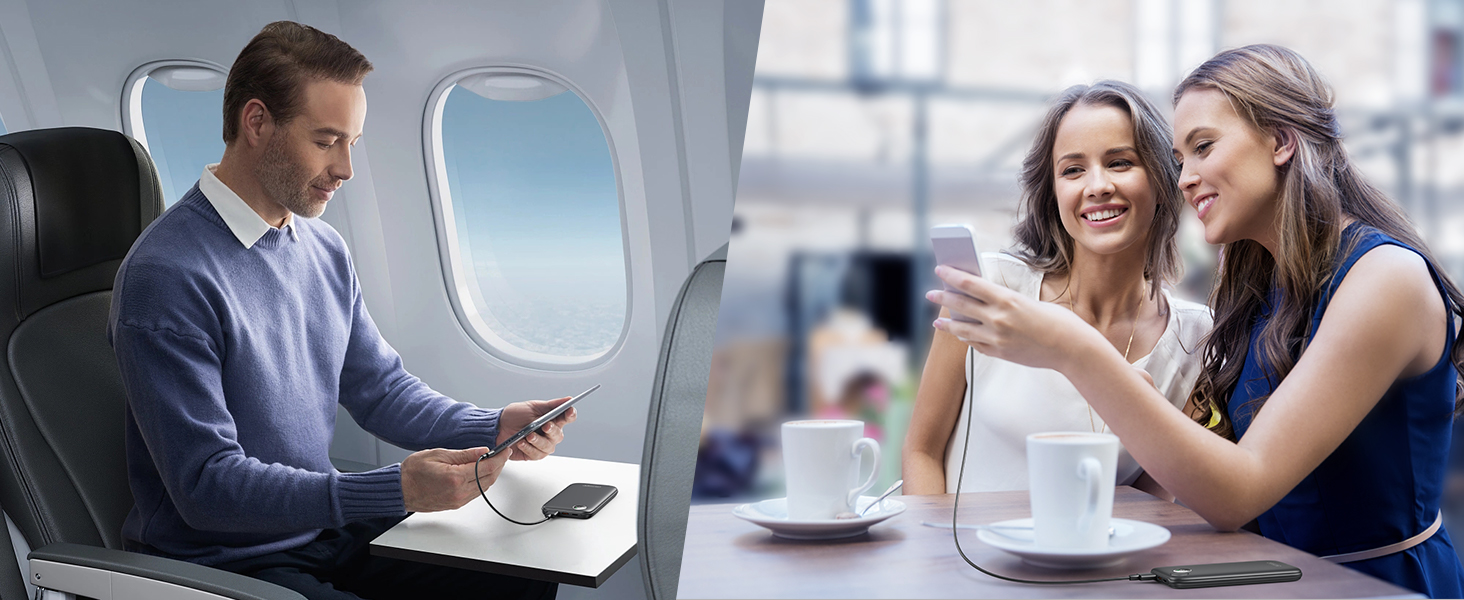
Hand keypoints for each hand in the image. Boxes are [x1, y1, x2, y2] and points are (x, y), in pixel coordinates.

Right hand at [401, 446, 509, 511]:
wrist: (400, 489)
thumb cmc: (413, 471)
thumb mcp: (439, 454)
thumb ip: (464, 454)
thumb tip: (483, 451)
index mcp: (455, 477)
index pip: (486, 467)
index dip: (500, 458)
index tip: (505, 450)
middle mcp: (459, 492)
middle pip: (489, 479)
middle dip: (499, 465)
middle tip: (503, 454)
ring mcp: (458, 500)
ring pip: (484, 487)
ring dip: (492, 474)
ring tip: (493, 461)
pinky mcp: (456, 504)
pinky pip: (476, 493)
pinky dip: (483, 482)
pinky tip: (482, 472)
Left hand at [496, 396, 576, 460]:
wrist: (498, 427)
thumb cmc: (515, 416)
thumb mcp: (533, 407)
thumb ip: (551, 405)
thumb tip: (568, 399)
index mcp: (552, 419)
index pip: (567, 418)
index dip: (570, 415)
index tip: (569, 411)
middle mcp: (550, 434)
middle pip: (559, 434)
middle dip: (552, 430)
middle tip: (544, 426)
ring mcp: (542, 445)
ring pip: (548, 447)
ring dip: (538, 441)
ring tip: (528, 435)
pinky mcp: (533, 454)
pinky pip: (536, 454)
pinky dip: (528, 448)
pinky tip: (521, 442)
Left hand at [925, 265, 1104, 372]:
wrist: (1072, 349)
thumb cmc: (1057, 321)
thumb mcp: (1028, 302)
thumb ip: (1005, 302)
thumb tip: (983, 301)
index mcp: (1007, 300)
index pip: (971, 284)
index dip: (952, 276)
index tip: (940, 269)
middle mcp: (998, 319)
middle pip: (961, 305)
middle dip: (943, 298)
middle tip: (930, 293)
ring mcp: (997, 338)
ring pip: (963, 329)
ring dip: (947, 324)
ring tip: (937, 322)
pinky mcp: (1000, 353)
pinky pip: (976, 344)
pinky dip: (966, 338)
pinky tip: (960, 335)